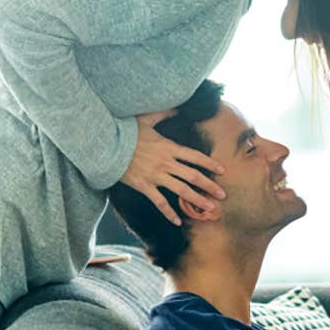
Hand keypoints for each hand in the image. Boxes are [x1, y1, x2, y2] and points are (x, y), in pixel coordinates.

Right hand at [120, 110, 225, 225]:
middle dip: (210, 186)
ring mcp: (155, 176)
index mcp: (169, 147)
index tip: (222, 170)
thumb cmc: (125, 131)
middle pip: (193, 176)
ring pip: (182, 191)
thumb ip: (164, 114)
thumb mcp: (145, 118)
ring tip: (210, 208)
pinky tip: (178, 221)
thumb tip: (178, 107)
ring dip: (197, 200)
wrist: (106, 146)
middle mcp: (166, 163)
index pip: (195, 156)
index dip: (210, 164)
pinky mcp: (144, 186)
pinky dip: (169, 213)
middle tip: (223, 194)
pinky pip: (159, 203)